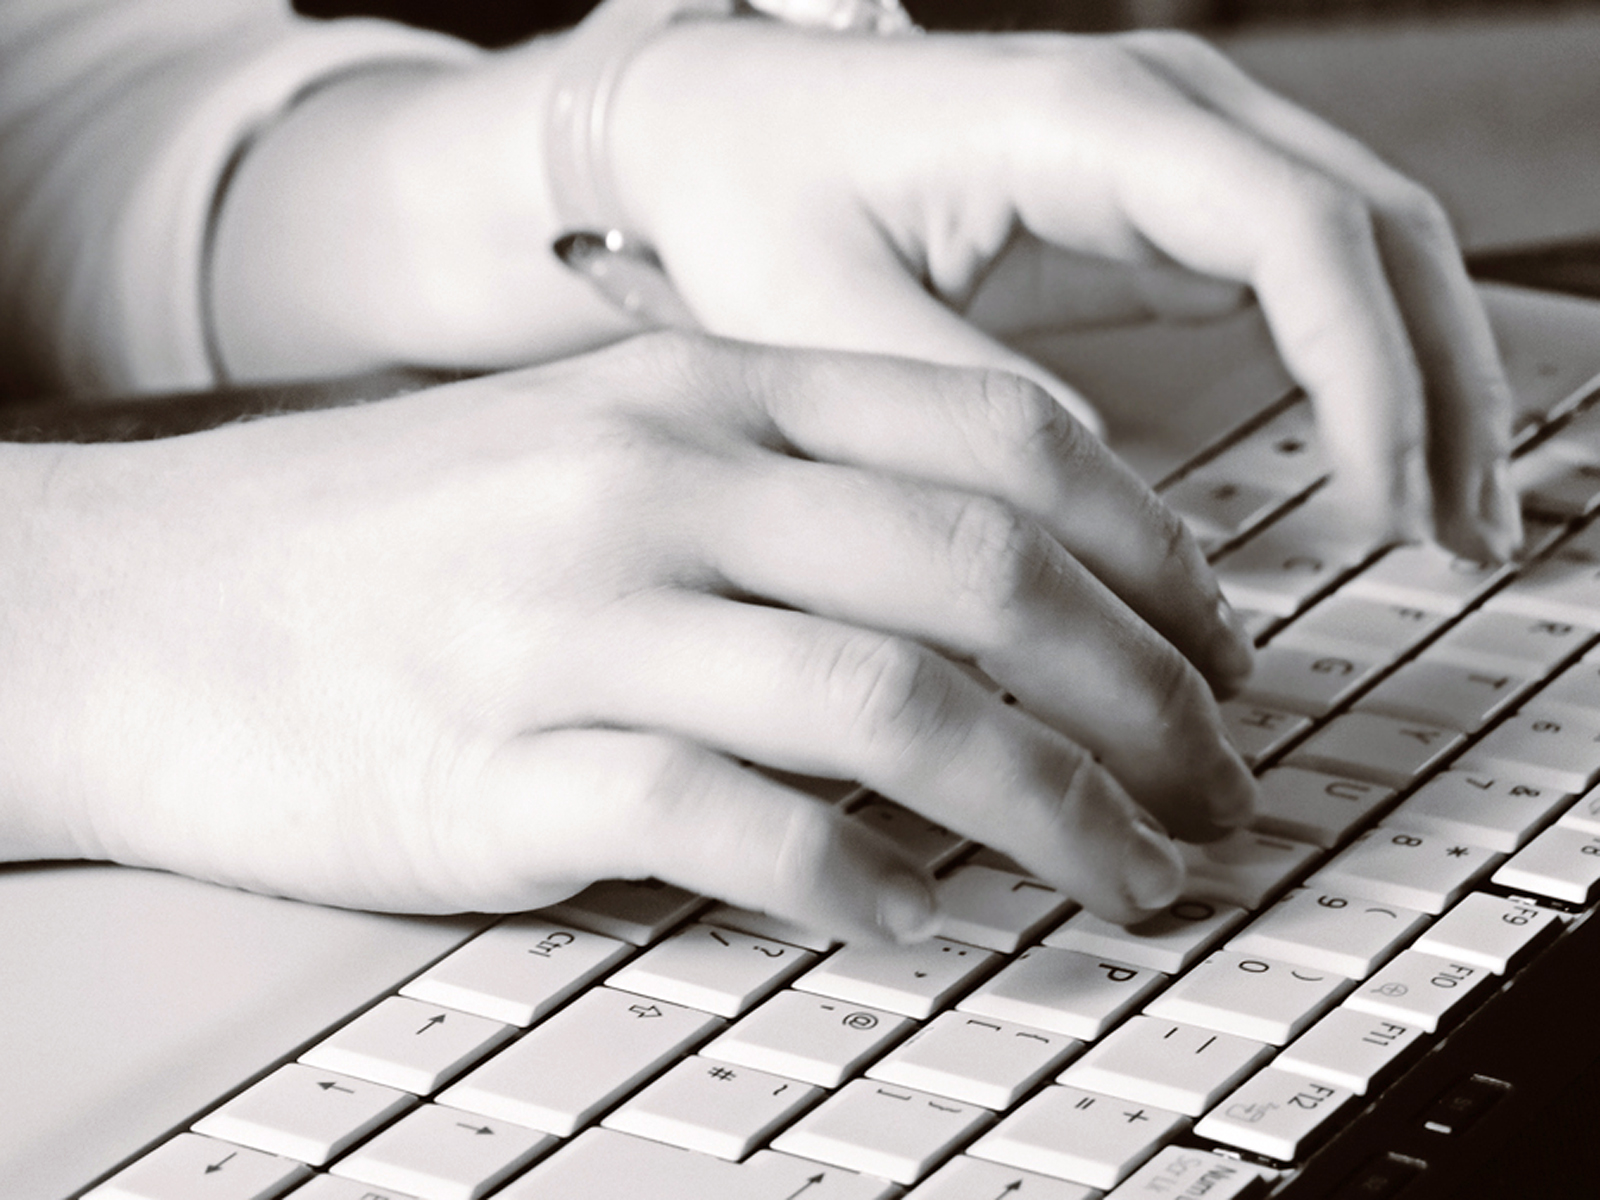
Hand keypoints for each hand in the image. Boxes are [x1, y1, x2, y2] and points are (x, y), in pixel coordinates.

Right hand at [0, 336, 1255, 930]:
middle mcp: (656, 486)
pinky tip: (915, 919)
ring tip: (1125, 876)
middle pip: (984, 573)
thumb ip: (782, 496)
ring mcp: (578, 622)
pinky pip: (731, 824)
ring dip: (1053, 807)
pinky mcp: (502, 768)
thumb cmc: (389, 540)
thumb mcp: (595, 454)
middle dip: (1147, 696)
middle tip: (1218, 789)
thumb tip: (993, 589)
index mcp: (701, 396)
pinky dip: (857, 880)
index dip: (1153, 549)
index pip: (998, 438)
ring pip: (893, 704)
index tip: (1220, 648)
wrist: (147, 604)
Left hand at [609, 24, 1520, 560]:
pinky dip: (1369, 367)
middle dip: (1440, 387)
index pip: (1298, 228)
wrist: (729, 132)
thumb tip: (1099, 520)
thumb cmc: (758, 198)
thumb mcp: (825, 318)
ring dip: (1430, 380)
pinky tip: (1381, 462)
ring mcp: (1178, 149)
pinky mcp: (1168, 201)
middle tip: (1461, 538)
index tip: (1388, 507)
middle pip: (1378, 228)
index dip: (1370, 371)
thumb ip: (960, 408)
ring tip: (1455, 520)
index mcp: (1084, 121)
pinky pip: (1315, 273)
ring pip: (1373, 246)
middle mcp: (1161, 111)